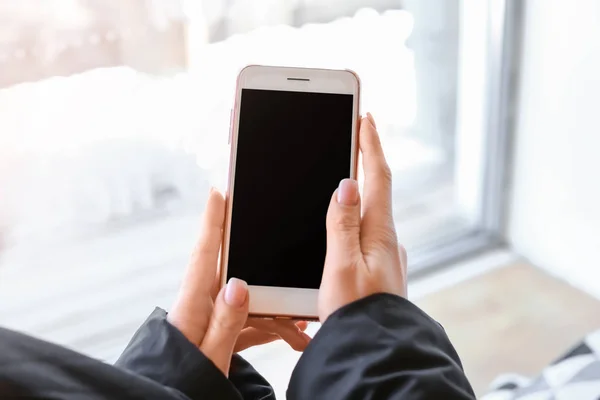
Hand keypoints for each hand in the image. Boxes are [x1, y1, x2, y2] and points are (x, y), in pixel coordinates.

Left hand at [168, 189, 310, 375]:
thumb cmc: (180, 385)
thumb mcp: (207, 357)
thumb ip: (224, 323)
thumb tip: (239, 285)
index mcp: (193, 308)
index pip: (204, 254)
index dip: (212, 220)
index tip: (219, 191)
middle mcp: (201, 308)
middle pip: (236, 277)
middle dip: (266, 275)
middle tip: (287, 266)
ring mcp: (210, 321)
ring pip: (249, 304)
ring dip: (274, 315)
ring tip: (300, 329)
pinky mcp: (217, 336)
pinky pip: (247, 324)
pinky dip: (268, 329)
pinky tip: (289, 335)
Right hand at [319, 113, 407, 321]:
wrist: (373, 350)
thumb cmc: (356, 315)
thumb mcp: (342, 267)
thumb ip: (342, 225)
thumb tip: (348, 184)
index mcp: (380, 233)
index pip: (378, 177)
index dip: (371, 144)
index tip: (366, 115)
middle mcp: (387, 239)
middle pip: (377, 188)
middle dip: (366, 159)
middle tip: (355, 135)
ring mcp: (385, 254)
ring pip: (371, 211)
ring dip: (361, 188)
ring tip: (344, 173)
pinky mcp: (378, 268)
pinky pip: (366, 231)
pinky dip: (356, 216)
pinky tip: (344, 223)